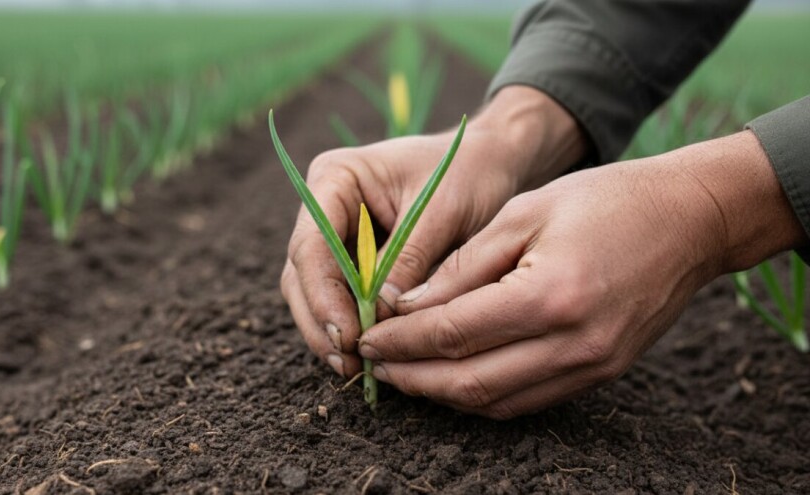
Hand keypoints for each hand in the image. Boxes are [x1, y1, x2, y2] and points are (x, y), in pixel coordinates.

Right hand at [281, 86, 586, 376]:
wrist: (487, 161)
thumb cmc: (467, 173)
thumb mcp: (442, 211)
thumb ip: (409, 258)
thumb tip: (380, 315)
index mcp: (335, 178)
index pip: (311, 244)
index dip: (322, 295)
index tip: (347, 335)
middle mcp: (324, 206)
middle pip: (302, 273)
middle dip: (321, 321)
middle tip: (347, 363)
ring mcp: (334, 233)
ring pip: (313, 292)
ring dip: (330, 330)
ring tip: (355, 368)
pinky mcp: (352, 258)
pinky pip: (339, 297)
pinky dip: (350, 325)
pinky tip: (368, 355)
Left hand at [358, 130, 805, 418]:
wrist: (689, 219)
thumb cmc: (603, 201)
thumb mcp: (523, 213)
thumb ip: (462, 266)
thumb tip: (406, 305)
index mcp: (549, 295)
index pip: (452, 332)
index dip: (400, 340)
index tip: (366, 336)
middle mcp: (573, 344)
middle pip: (469, 382)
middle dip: (412, 377)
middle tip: (374, 363)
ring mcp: (592, 366)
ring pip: (497, 402)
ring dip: (443, 393)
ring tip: (405, 373)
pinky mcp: (602, 373)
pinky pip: (528, 400)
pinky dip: (483, 395)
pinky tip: (454, 376)